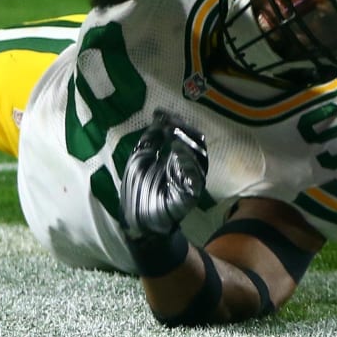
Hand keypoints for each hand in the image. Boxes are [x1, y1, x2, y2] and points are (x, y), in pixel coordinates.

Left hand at [120, 110, 208, 239]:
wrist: (136, 221)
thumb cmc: (138, 189)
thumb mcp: (140, 158)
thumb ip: (150, 139)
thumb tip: (159, 115)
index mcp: (176, 155)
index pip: (184, 133)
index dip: (176, 122)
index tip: (164, 114)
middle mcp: (188, 164)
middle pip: (195, 141)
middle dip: (183, 129)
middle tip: (171, 122)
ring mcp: (192, 178)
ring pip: (199, 155)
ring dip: (186, 140)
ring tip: (173, 132)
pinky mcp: (192, 192)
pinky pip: (195, 174)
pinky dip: (187, 160)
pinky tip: (176, 150)